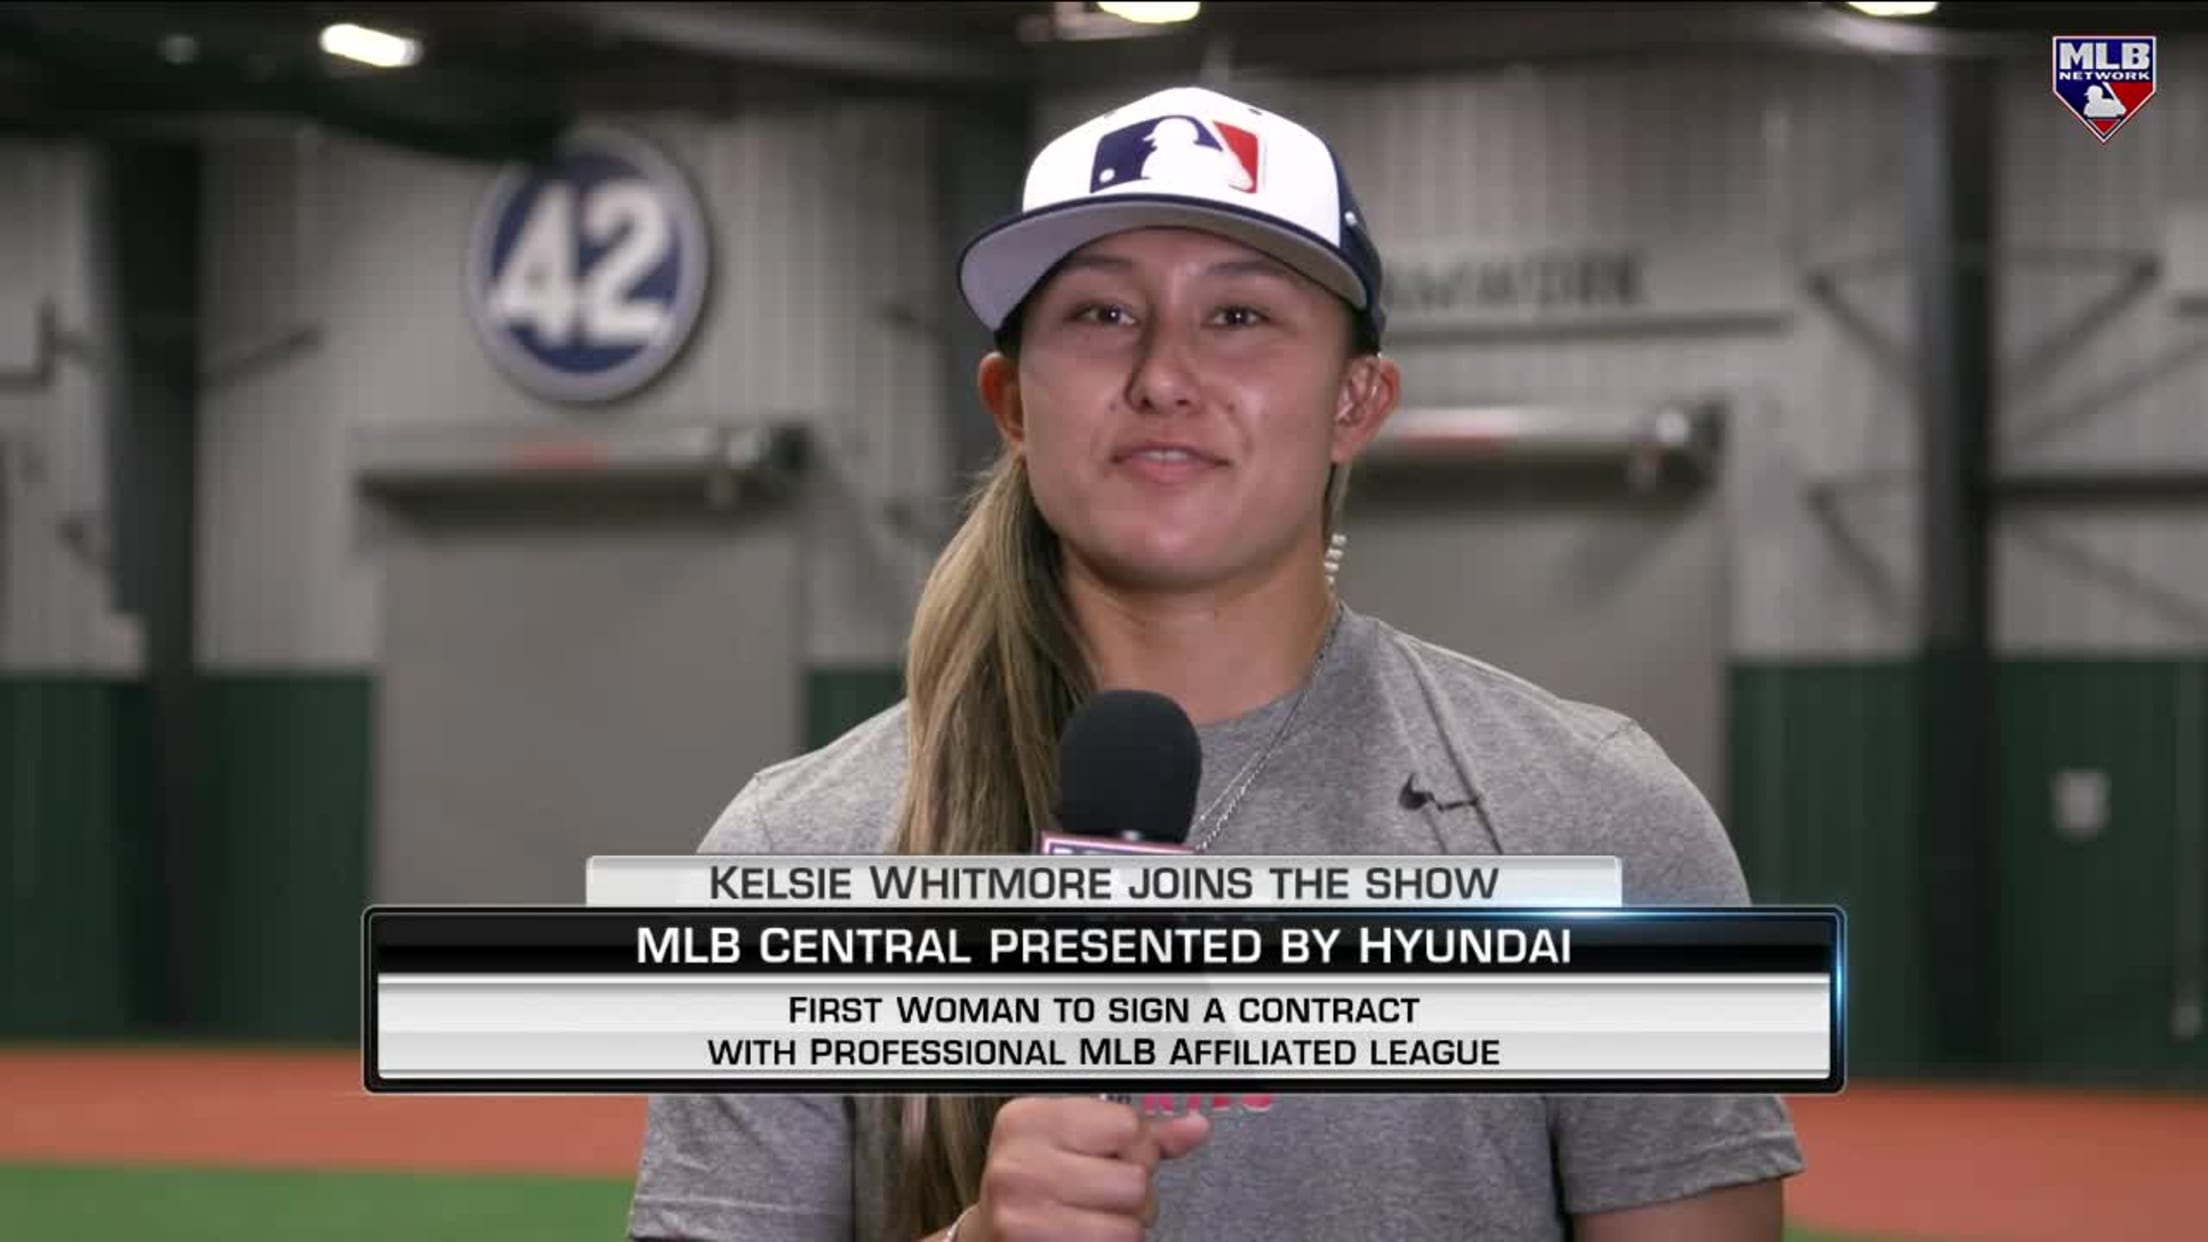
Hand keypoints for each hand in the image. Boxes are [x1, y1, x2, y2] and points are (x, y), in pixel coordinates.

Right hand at [961, 1097, 1211, 1240]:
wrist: (988, 1236)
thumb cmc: (1036, 1183)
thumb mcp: (1076, 1142)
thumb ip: (1139, 1134)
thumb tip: (1196, 1128)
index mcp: (1028, 1121)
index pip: (1127, 1126)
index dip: (1132, 1147)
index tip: (1106, 1156)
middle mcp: (1019, 1166)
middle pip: (1135, 1180)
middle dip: (1132, 1193)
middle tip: (1100, 1195)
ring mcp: (1024, 1217)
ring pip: (1131, 1226)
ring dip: (1125, 1228)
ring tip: (1094, 1219)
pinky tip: (1085, 1236)